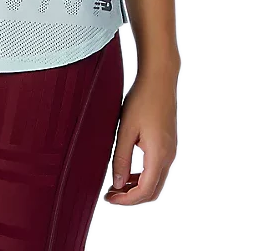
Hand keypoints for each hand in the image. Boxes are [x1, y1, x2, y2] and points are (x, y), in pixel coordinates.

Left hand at [103, 67, 178, 206]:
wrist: (159, 79)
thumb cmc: (142, 99)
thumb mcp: (126, 130)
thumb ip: (121, 158)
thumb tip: (117, 182)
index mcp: (159, 155)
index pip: (145, 191)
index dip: (126, 199)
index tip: (109, 197)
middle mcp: (168, 155)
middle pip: (153, 190)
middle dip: (132, 197)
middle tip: (111, 194)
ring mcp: (170, 150)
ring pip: (155, 179)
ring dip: (137, 186)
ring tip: (116, 183)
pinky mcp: (168, 143)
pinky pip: (157, 168)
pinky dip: (143, 174)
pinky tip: (128, 169)